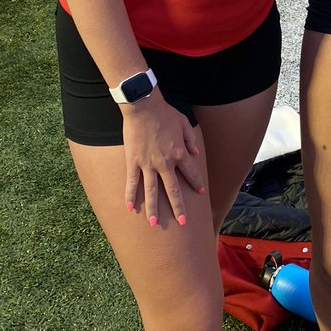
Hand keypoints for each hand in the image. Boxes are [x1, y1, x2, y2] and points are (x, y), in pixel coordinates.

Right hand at [121, 94, 203, 225]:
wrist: (144, 106)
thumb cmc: (165, 112)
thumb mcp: (184, 123)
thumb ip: (191, 139)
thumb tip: (196, 152)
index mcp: (180, 153)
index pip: (190, 173)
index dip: (196, 183)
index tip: (201, 192)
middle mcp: (165, 163)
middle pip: (173, 190)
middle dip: (178, 207)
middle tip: (182, 223)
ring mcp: (148, 164)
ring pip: (152, 191)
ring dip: (153, 209)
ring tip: (155, 224)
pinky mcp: (133, 162)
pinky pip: (132, 182)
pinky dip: (130, 196)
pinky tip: (130, 209)